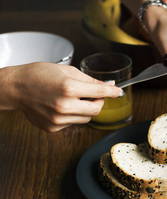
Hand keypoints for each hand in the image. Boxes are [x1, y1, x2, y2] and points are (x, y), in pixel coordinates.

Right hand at [3, 62, 122, 131]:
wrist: (15, 87)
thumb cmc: (38, 74)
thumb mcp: (66, 70)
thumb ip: (89, 79)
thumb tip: (107, 84)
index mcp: (68, 88)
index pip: (100, 91)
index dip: (112, 92)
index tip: (119, 92)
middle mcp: (64, 106)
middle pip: (96, 109)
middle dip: (99, 101)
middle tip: (93, 94)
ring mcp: (58, 119)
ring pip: (86, 118)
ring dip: (86, 109)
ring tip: (73, 99)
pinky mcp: (54, 128)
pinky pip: (73, 123)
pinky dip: (73, 115)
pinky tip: (61, 106)